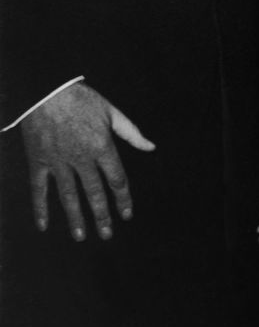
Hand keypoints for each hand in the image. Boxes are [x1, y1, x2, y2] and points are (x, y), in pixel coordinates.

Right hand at [19, 82, 153, 240]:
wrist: (45, 90)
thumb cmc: (81, 98)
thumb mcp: (112, 112)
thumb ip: (132, 133)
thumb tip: (151, 147)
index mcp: (102, 147)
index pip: (117, 180)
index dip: (123, 199)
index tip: (127, 215)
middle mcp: (81, 159)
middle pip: (95, 193)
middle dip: (102, 216)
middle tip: (107, 235)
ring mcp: (58, 162)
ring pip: (68, 196)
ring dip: (75, 218)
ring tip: (81, 236)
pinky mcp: (38, 161)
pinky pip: (39, 189)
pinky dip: (40, 208)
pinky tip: (44, 226)